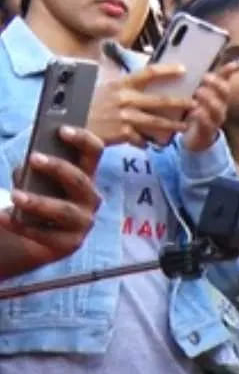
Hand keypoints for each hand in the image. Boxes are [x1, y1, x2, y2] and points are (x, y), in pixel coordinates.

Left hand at [0, 126, 103, 265]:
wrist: (34, 235)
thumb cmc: (37, 198)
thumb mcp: (34, 180)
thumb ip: (33, 170)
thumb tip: (27, 168)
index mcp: (85, 175)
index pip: (94, 152)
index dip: (82, 139)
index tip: (61, 130)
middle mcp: (90, 198)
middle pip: (80, 180)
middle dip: (58, 168)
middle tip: (33, 158)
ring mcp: (83, 222)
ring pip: (64, 210)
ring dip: (39, 202)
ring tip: (15, 196)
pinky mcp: (70, 243)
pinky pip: (46, 234)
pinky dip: (22, 226)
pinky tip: (4, 217)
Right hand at [87, 64, 194, 146]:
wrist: (69, 124)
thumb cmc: (88, 105)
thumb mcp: (105, 89)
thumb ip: (125, 87)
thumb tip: (145, 82)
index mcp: (121, 84)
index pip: (148, 73)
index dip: (168, 70)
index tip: (184, 69)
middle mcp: (125, 99)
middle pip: (160, 101)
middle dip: (181, 103)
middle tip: (196, 103)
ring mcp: (125, 117)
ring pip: (157, 122)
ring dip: (173, 126)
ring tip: (185, 127)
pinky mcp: (122, 134)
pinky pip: (142, 139)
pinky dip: (148, 141)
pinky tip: (153, 143)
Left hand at [180, 65, 231, 152]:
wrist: (193, 139)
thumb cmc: (195, 113)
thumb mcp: (195, 96)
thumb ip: (195, 82)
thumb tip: (192, 62)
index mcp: (217, 96)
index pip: (225, 80)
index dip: (229, 71)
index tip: (233, 63)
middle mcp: (220, 106)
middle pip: (225, 93)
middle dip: (217, 84)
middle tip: (205, 77)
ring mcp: (215, 119)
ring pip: (218, 108)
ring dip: (210, 99)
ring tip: (200, 92)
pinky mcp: (207, 131)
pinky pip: (208, 124)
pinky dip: (203, 117)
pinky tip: (196, 111)